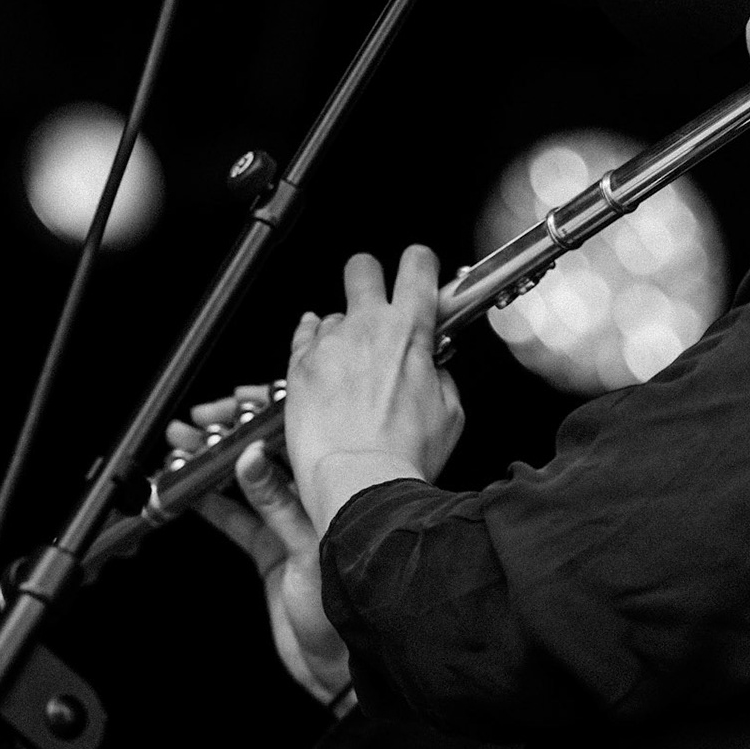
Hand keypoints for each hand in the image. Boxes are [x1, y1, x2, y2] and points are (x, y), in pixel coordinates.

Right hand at [170, 388, 349, 706]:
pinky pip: (236, 519)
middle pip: (267, 453)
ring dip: (212, 465)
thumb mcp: (308, 549)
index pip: (296, 436)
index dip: (262, 416)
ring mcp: (291, 525)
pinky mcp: (272, 552)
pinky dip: (211, 504)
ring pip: (246, 482)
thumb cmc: (353, 605)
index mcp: (335, 487)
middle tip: (195, 425)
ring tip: (182, 448)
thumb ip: (277, 505)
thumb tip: (250, 461)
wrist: (345, 662)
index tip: (230, 405)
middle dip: (228, 435)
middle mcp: (315, 499)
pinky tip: (188, 490)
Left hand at [284, 245, 464, 534]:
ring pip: (333, 314)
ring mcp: (329, 344)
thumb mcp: (450, 415)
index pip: (417, 265)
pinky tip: (325, 368)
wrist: (359, 484)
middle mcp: (366, 328)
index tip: (418, 274)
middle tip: (374, 302)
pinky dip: (315, 347)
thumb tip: (434, 369)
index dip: (419, 264)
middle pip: (362, 267)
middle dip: (369, 277)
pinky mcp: (299, 366)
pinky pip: (304, 337)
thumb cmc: (404, 456)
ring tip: (350, 371)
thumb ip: (442, 377)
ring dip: (343, 333)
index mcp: (410, 332)